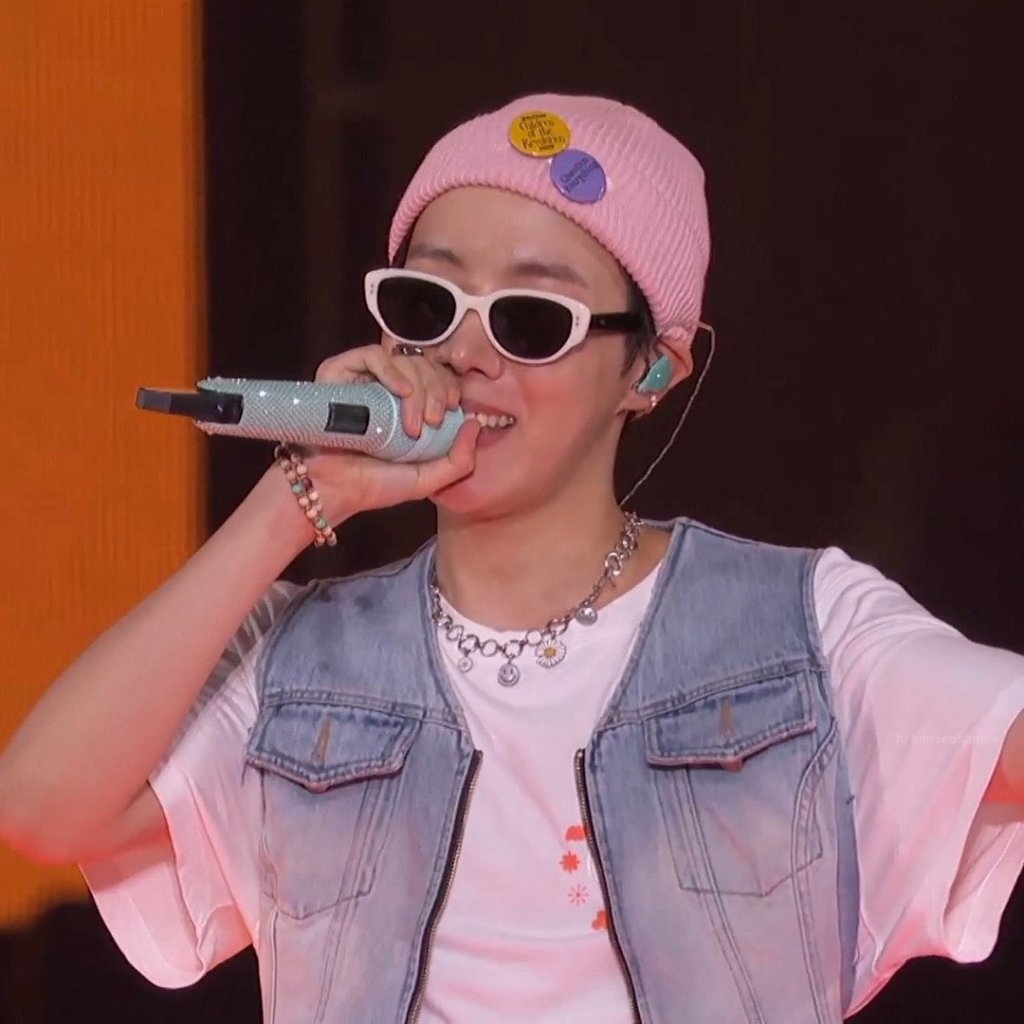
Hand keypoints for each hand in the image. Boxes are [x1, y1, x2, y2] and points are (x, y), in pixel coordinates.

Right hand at [295, 344, 480, 520]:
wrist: (333, 489)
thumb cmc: (374, 485)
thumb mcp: (428, 479)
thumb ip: (460, 460)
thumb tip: (475, 424)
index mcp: (408, 406)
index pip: (437, 377)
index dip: (450, 386)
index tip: (455, 408)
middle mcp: (387, 388)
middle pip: (426, 365)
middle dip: (438, 389)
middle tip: (435, 420)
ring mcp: (363, 378)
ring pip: (405, 359)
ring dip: (420, 389)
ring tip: (414, 423)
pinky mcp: (339, 372)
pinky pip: (373, 355)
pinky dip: (394, 371)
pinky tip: (403, 394)